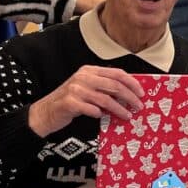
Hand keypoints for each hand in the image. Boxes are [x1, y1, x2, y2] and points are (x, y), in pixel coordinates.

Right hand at [27, 66, 143, 137]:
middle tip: (139, 106)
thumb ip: (104, 88)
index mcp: (90, 71)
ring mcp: (75, 89)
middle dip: (130, 97)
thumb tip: (128, 94)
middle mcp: (83, 77)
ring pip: (105, 99)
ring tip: (127, 116)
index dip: (132, 82)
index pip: (116, 73)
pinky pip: (91, 109)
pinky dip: (100, 114)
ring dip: (119, 109)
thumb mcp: (87, 90)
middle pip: (114, 85)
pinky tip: (102, 117)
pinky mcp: (70, 102)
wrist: (45, 113)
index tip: (141, 93)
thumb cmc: (70, 102)